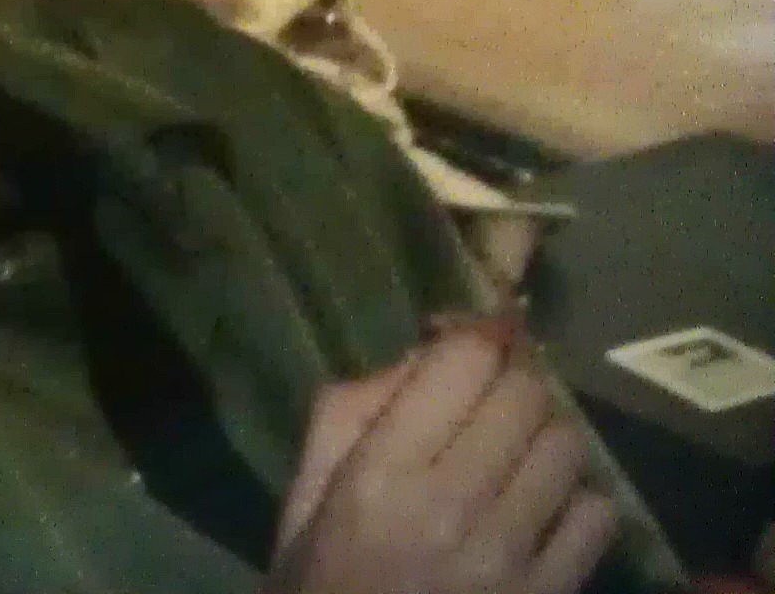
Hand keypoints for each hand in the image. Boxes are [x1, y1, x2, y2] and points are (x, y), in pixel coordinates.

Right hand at [268, 319, 620, 593]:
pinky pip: (596, 517)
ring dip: (547, 441)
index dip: (477, 335)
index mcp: (378, 473)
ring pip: (568, 449)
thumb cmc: (318, 583)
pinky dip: (576, 504)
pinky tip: (542, 514)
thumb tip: (422, 353)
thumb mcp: (306, 496)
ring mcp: (508, 556)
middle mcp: (450, 504)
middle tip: (494, 400)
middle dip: (513, 385)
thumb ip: (350, 415)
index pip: (463, 361)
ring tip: (520, 457)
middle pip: (527, 396)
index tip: (472, 339)